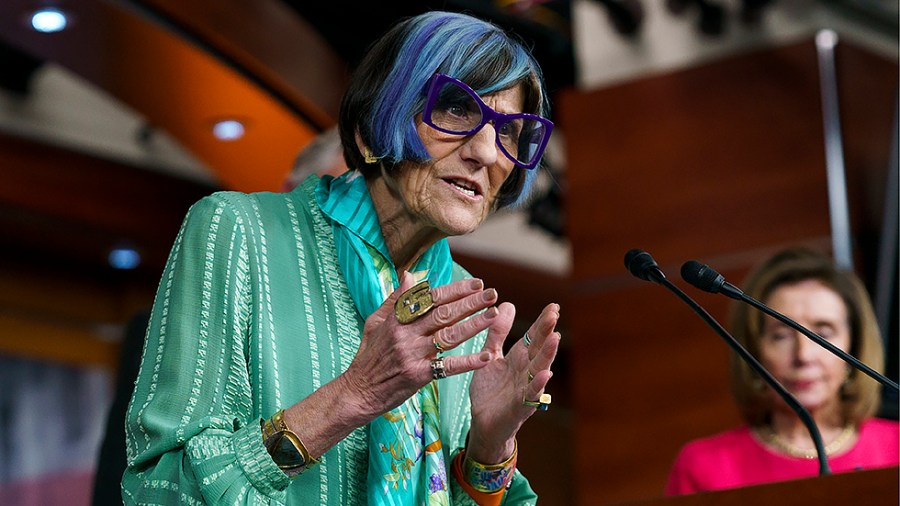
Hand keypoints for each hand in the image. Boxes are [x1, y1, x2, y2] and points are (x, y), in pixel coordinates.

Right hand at [339, 272, 500, 422]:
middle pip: (444, 314)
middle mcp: (406, 334)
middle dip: (470, 302)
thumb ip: (395, 299)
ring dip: (474, 325)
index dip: (455, 290)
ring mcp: (412, 354)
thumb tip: (410, 275)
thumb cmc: (367, 356)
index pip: (431, 299)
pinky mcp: (417, 376)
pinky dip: (468, 362)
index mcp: (397, 319)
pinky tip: (485, 356)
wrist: (357, 392)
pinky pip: (447, 367)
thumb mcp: (375, 322)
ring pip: (449, 336)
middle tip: (492, 294)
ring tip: (494, 315)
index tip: (477, 284)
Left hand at [466, 302, 560, 462]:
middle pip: (539, 349)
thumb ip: (498, 333)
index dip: (542, 322)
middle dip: (546, 331)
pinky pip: (529, 395)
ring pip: (539, 369)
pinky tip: (545, 374)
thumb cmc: (490, 390)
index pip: (534, 337)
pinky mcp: (519, 407)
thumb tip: (507, 304)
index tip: (553, 306)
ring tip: (555, 337)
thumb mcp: (490, 356)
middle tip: (554, 313)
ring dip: (547, 354)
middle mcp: (526, 371)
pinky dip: (537, 385)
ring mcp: (525, 389)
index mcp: (519, 358)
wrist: (483, 423)